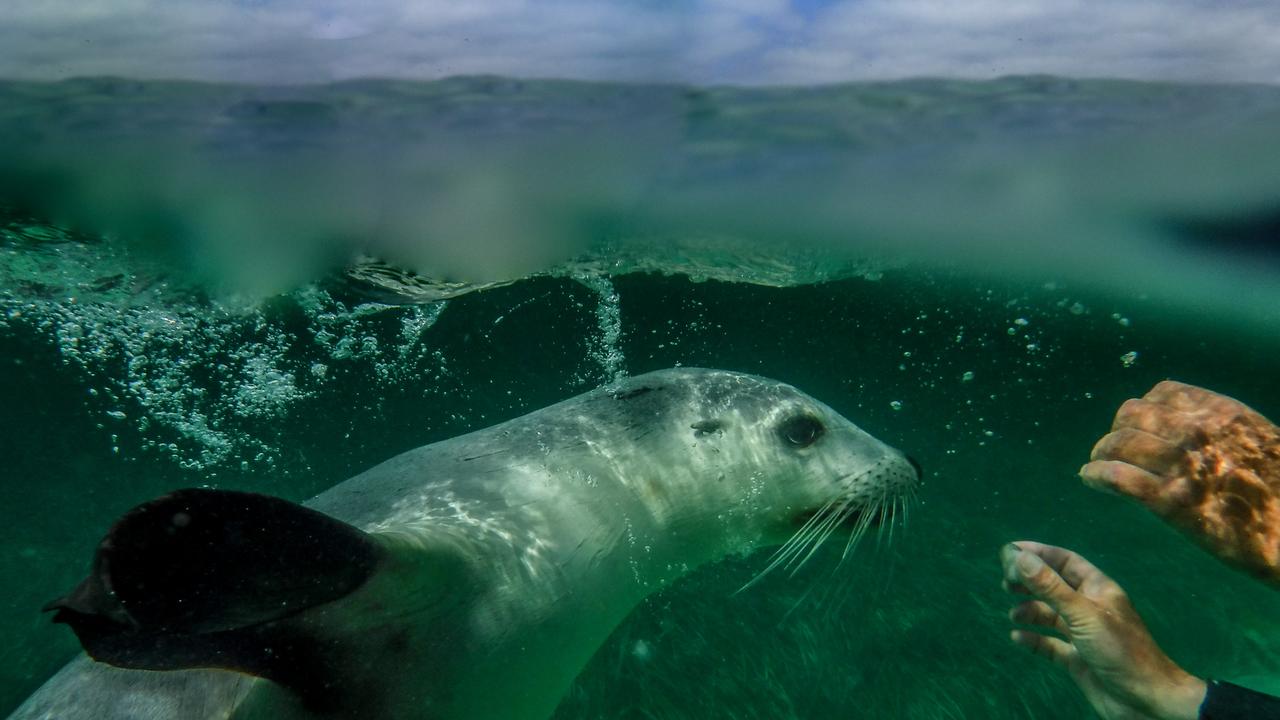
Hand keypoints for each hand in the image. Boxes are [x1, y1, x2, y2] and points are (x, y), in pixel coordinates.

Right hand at [1000, 542, 1205, 719]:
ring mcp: (1083, 634)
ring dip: (1030, 611)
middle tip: (1005, 583)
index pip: (1065, 561)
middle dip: (1029, 582)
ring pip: (1050, 615)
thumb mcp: (1083, 615)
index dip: (1038, 553)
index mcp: (1098, 590)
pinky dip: (1033, 640)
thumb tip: (1018, 556)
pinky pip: (1050, 645)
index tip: (1010, 551)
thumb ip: (1050, 587)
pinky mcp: (1078, 659)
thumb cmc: (1121, 651)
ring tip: (1013, 614)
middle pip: (1054, 586)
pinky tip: (1018, 638)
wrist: (1146, 701)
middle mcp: (1090, 608)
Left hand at [1080, 380, 1279, 582]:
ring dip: (1101, 453)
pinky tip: (1091, 479)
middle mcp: (1197, 432)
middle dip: (1118, 430)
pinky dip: (1096, 475)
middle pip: (1132, 415)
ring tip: (1097, 463)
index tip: (1138, 425)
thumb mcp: (1260, 441)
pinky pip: (1117, 477)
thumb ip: (1222, 430)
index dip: (1145, 409)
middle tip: (1112, 449)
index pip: (1163, 393)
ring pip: (1118, 443)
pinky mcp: (1171, 502)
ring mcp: (1182, 465)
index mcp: (1222, 413)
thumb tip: (1186, 427)